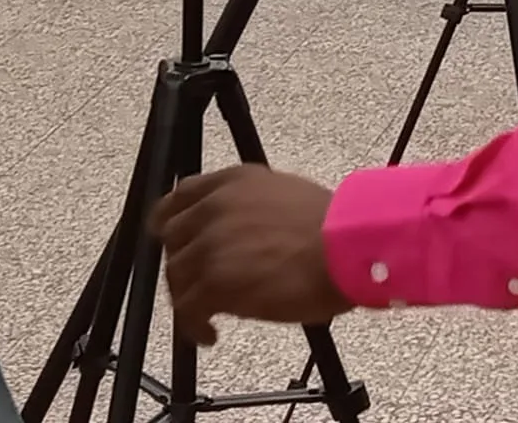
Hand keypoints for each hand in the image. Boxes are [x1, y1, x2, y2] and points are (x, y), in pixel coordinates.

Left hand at [151, 165, 349, 345]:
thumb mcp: (285, 195)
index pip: (181, 195)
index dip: (170, 220)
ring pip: (177, 276)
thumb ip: (251, 207)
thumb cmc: (333, 229)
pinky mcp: (215, 282)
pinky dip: (193, 327)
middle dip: (183, 263)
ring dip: (188, 298)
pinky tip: (209, 334)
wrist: (346, 248)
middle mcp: (216, 207)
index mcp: (234, 182)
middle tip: (199, 283)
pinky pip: (187, 309)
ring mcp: (212, 244)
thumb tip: (242, 233)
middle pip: (173, 238)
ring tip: (207, 316)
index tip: (171, 237)